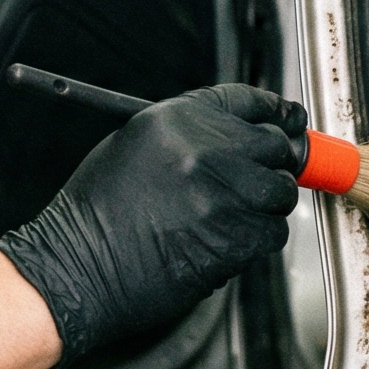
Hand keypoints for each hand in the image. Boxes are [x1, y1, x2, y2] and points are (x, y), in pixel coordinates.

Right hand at [0, 84, 304, 363]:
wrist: (78, 266)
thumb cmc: (95, 214)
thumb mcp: (132, 146)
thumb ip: (187, 134)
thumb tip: (236, 138)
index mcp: (177, 119)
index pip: (248, 102)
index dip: (276, 113)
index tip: (290, 122)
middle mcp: (205, 149)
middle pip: (274, 146)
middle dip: (273, 164)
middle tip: (260, 180)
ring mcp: (223, 194)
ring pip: (279, 192)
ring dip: (265, 205)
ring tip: (229, 218)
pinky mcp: (235, 238)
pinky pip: (272, 232)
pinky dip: (258, 239)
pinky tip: (225, 243)